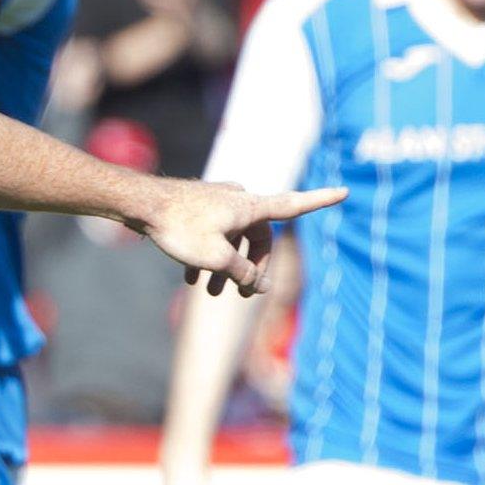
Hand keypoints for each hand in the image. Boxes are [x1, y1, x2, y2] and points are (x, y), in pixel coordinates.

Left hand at [140, 179, 345, 296]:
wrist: (140, 205)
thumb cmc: (180, 228)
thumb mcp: (216, 258)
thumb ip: (242, 272)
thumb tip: (258, 284)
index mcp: (251, 207)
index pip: (294, 205)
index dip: (321, 201)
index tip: (345, 191)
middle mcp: (239, 199)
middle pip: (259, 237)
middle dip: (252, 266)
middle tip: (242, 293)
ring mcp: (218, 201)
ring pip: (233, 238)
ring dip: (226, 265)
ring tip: (211, 293)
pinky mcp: (199, 206)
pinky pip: (213, 233)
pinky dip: (209, 254)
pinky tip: (192, 278)